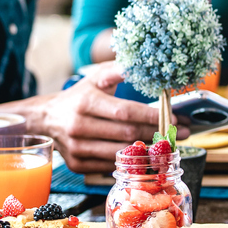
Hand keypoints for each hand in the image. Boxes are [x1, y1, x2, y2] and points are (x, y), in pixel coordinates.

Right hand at [31, 63, 186, 173]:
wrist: (46, 118)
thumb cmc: (79, 96)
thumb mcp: (96, 79)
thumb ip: (119, 70)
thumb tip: (142, 63)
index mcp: (86, 102)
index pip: (125, 112)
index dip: (151, 116)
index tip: (175, 117)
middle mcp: (79, 126)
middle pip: (127, 134)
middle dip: (157, 134)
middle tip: (181, 132)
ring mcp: (77, 148)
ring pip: (121, 152)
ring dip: (148, 150)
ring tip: (168, 144)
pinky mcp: (77, 164)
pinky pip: (110, 165)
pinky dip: (130, 161)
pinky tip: (146, 155)